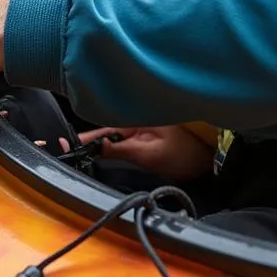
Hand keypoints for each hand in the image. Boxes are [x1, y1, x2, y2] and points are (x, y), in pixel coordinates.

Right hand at [77, 124, 214, 181]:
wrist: (211, 159)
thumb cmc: (186, 154)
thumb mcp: (150, 154)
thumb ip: (120, 149)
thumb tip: (95, 147)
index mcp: (134, 118)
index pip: (101, 127)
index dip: (83, 137)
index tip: (67, 144)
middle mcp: (134, 118)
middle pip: (101, 129)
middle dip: (84, 139)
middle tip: (66, 149)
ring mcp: (138, 126)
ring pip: (109, 134)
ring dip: (95, 143)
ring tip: (77, 150)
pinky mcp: (142, 135)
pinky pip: (118, 138)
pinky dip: (106, 144)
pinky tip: (99, 151)